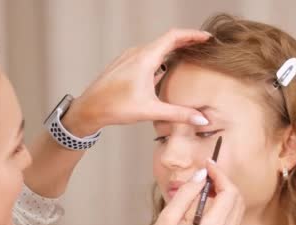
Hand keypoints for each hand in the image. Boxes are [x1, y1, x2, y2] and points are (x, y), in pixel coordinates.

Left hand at [63, 29, 211, 135]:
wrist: (88, 109)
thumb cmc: (115, 107)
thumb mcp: (151, 111)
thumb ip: (178, 114)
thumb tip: (202, 118)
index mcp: (145, 58)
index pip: (173, 37)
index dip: (192, 35)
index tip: (207, 38)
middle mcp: (137, 53)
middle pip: (166, 40)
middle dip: (185, 42)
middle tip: (202, 47)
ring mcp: (128, 57)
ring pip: (155, 48)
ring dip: (171, 49)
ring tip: (186, 55)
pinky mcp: (123, 64)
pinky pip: (145, 54)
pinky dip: (158, 56)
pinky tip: (163, 68)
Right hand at [144, 161, 244, 224]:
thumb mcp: (168, 218)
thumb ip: (186, 194)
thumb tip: (202, 174)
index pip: (229, 193)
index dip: (220, 175)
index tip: (207, 165)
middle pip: (238, 199)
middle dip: (224, 182)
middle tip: (206, 174)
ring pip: (238, 209)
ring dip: (225, 193)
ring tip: (205, 186)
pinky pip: (231, 220)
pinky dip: (224, 206)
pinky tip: (207, 202)